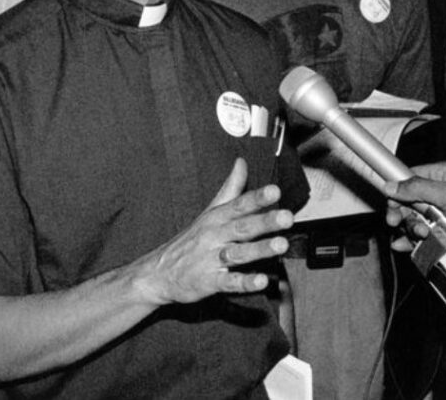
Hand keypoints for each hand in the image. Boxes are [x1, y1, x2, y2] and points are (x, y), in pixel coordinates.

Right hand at [135, 158, 292, 305]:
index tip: (274, 191)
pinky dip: (244, 282)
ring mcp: (211, 260)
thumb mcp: (210, 211)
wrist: (159, 272)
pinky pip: (228, 282)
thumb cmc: (191, 240)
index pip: (239, 204)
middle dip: (265, 222)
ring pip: (238, 253)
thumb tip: (242, 162)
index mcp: (217, 218)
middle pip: (242, 227)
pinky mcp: (209, 282)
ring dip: (259, 250)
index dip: (257, 197)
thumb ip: (230, 188)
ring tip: (280, 245)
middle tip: (286, 217)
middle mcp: (215, 236)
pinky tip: (260, 281)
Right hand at [384, 161, 445, 267]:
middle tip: (396, 221)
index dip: (397, 188)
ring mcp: (445, 216)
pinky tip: (408, 246)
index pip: (411, 177)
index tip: (388, 199)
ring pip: (415, 222)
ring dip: (412, 229)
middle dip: (403, 212)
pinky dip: (415, 242)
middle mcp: (444, 194)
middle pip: (409, 202)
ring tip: (422, 234)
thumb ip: (419, 189)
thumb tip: (392, 185)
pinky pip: (424, 238)